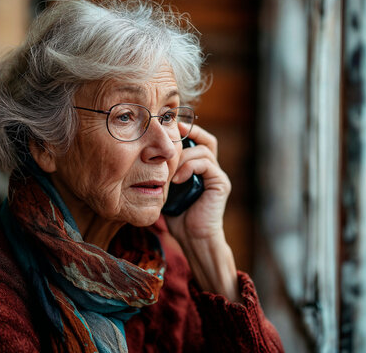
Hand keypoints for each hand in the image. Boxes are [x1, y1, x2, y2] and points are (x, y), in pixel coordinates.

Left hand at [165, 125, 230, 239]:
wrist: (193, 238)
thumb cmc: (178, 217)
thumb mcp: (166, 190)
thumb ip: (163, 173)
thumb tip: (144, 157)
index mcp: (201, 170)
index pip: (199, 142)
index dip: (188, 132)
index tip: (169, 128)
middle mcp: (212, 170)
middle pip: (207, 140)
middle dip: (190, 133)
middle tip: (173, 132)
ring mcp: (218, 176)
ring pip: (204, 151)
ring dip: (184, 157)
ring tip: (170, 170)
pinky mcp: (221, 183)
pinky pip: (206, 164)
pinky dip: (190, 167)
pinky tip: (177, 179)